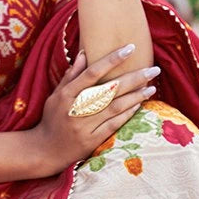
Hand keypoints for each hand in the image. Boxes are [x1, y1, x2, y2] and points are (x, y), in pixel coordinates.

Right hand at [32, 45, 158, 171]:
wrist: (45, 150)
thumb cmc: (52, 118)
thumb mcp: (56, 95)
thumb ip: (71, 76)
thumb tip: (84, 54)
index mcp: (66, 95)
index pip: (92, 73)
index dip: (112, 60)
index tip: (130, 48)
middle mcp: (75, 109)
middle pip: (109, 90)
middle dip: (134, 78)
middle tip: (153, 69)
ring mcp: (84, 126)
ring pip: (114, 107)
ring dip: (135, 96)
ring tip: (151, 87)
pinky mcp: (91, 141)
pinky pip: (113, 125)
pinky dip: (127, 114)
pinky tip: (139, 105)